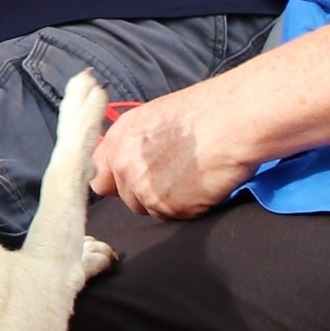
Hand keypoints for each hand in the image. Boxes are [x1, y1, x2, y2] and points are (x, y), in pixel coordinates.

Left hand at [88, 78, 263, 218]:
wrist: (230, 121)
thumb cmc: (201, 113)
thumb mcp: (153, 119)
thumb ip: (133, 144)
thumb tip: (128, 161)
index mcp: (117, 141)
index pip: (99, 178)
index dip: (117, 182)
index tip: (132, 182)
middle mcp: (124, 166)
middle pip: (127, 199)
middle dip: (147, 193)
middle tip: (175, 176)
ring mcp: (146, 189)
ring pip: (152, 210)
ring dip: (170, 202)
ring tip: (192, 177)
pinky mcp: (171, 208)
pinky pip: (177, 217)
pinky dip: (192, 207)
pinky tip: (204, 184)